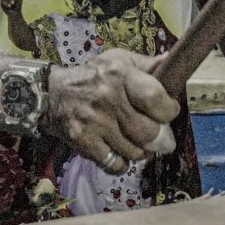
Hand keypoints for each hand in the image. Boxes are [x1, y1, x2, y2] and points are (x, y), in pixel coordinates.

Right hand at [39, 48, 179, 171]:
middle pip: (149, 132)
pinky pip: (115, 164)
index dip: (168, 110)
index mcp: (120, 74)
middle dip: (158, 138)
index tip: (167, 112)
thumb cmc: (93, 76)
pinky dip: (121, 163)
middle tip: (157, 135)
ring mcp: (95, 122)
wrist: (51, 93)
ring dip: (140, 151)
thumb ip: (147, 65)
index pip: (156, 99)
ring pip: (135, 152)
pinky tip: (118, 152)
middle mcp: (108, 98)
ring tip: (136, 142)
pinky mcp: (83, 141)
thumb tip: (173, 63)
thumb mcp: (119, 61)